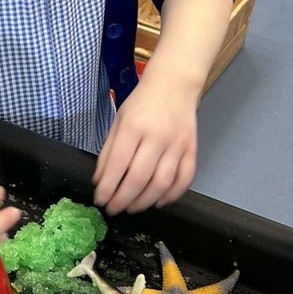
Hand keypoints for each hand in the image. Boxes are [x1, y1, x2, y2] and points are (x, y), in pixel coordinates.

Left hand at [93, 67, 197, 215]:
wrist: (174, 84)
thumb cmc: (142, 103)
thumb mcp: (119, 121)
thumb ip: (108, 152)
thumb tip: (101, 181)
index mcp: (134, 127)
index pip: (118, 164)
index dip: (108, 187)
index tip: (100, 200)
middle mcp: (157, 136)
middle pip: (139, 178)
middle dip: (123, 199)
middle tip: (114, 209)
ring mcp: (177, 144)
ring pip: (162, 183)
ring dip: (145, 202)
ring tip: (132, 207)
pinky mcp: (192, 149)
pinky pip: (185, 179)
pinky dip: (172, 195)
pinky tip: (158, 201)